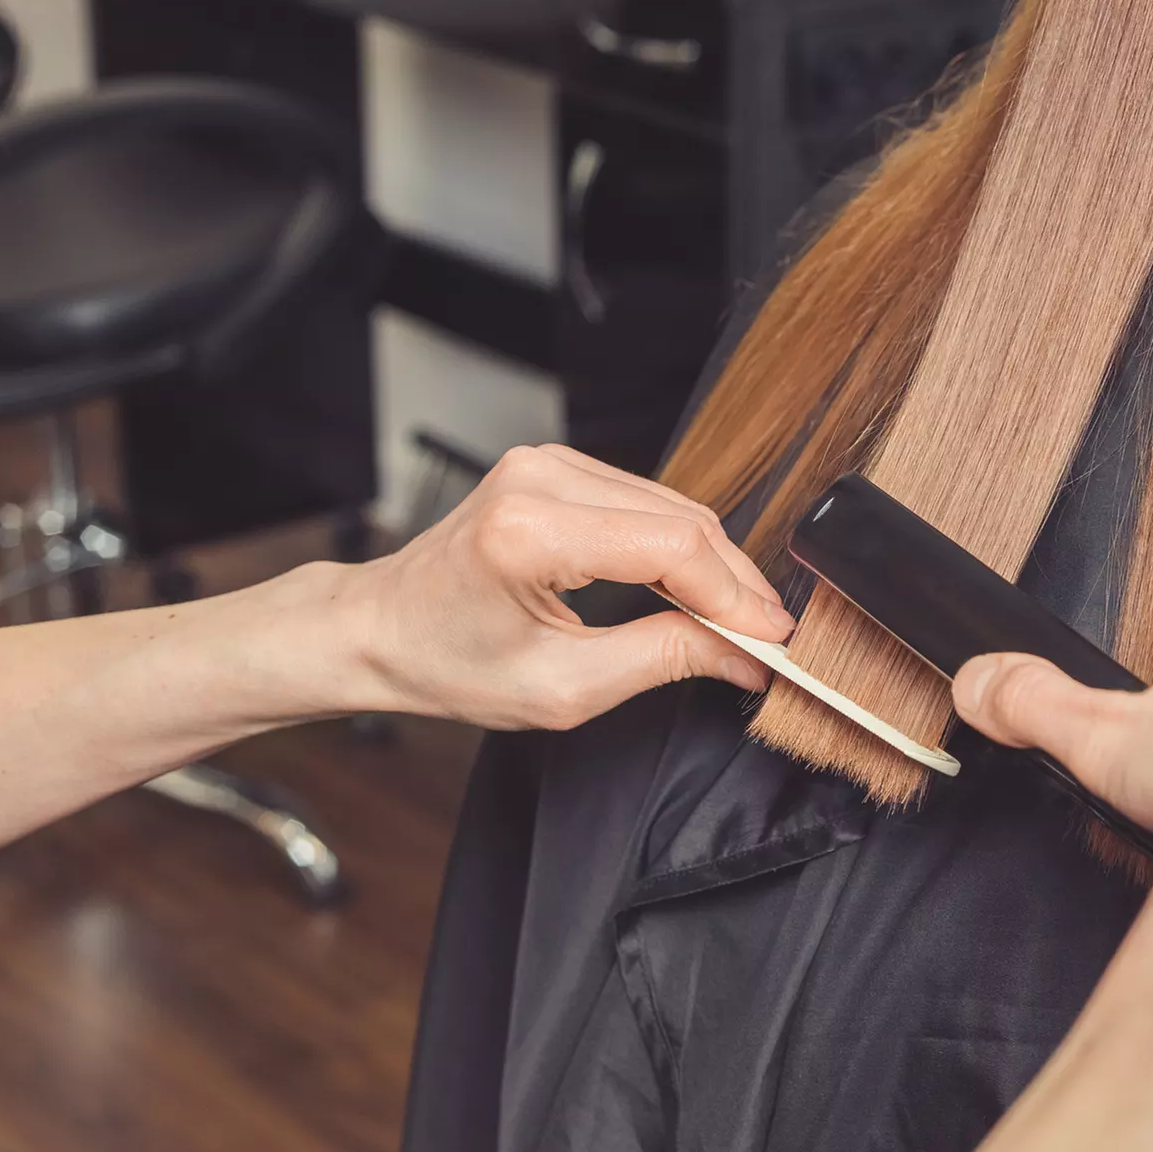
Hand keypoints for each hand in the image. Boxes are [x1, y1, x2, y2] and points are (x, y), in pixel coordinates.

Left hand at [337, 444, 791, 730]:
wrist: (379, 628)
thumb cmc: (447, 663)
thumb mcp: (561, 688)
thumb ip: (661, 661)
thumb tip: (742, 653)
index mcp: (529, 532)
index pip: (671, 548)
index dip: (733, 596)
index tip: (773, 639)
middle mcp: (539, 479)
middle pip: (682, 519)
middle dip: (734, 582)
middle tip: (770, 637)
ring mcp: (547, 463)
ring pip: (674, 505)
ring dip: (716, 563)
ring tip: (744, 619)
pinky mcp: (556, 466)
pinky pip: (646, 499)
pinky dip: (683, 544)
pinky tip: (701, 588)